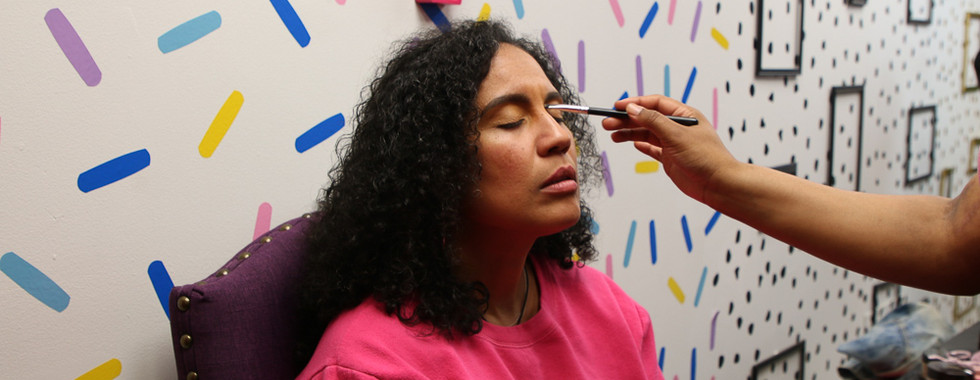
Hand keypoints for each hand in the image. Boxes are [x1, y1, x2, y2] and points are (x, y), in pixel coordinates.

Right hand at [601, 95, 737, 202]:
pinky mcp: (671, 159)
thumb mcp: (676, 135)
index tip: (617, 106)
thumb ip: (653, 121)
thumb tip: (633, 109)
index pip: (655, 104)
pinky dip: (642, 145)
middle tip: (608, 123)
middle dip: (627, 120)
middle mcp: (678, 127)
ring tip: (613, 135)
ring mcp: (674, 143)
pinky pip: (653, 149)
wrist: (718, 184)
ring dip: (630, 133)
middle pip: (647, 118)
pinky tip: (632, 144)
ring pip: (647, 134)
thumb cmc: (705, 157)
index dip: (636, 103)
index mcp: (684, 115)